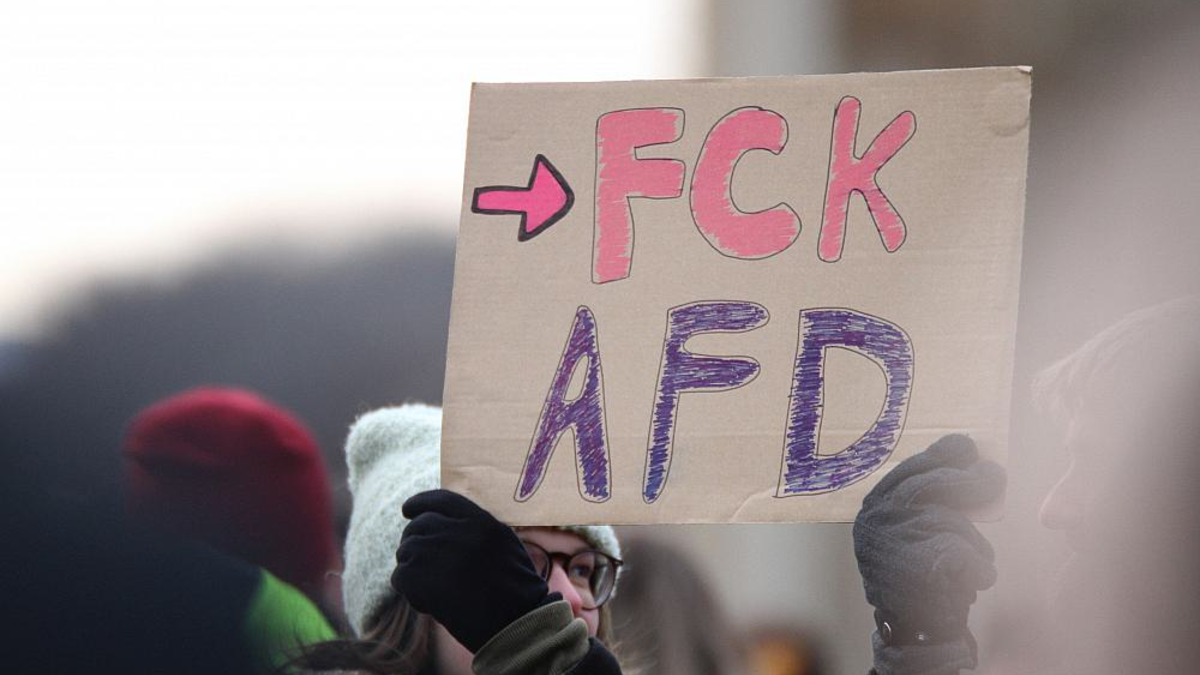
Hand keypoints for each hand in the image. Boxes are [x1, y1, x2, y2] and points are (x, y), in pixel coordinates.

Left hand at [392, 489, 549, 651]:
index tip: (407, 510)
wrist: (516, 624)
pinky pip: (400, 577)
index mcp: (479, 520)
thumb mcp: (503, 544)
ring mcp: (436, 553)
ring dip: (413, 570)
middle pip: (418, 527)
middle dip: (415, 544)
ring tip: (435, 589)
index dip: (419, 503)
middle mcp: (457, 531)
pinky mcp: (420, 579)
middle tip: (425, 566)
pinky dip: (410, 591)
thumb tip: (441, 520)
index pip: (439, 500)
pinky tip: (430, 603)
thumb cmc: (514, 589)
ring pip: (405, 552)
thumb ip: (475, 528)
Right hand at [854, 434, 1004, 645]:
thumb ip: (929, 497)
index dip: (939, 455)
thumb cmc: (920, 575)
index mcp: (873, 507)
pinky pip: (965, 553)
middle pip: (931, 486)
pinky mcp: (918, 565)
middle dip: (969, 479)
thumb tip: (970, 456)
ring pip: (952, 522)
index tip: (966, 446)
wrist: (912, 632)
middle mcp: (876, 520)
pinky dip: (980, 568)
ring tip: (975, 564)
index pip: (908, 469)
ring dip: (975, 543)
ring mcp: (894, 540)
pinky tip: (976, 580)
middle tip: (995, 476)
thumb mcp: (914, 528)